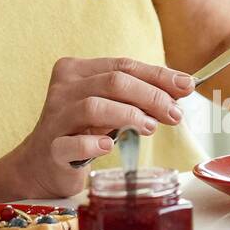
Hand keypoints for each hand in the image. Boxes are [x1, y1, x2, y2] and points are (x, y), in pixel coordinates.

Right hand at [9, 57, 194, 198]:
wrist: (42, 163)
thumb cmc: (82, 129)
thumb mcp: (108, 105)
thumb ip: (137, 94)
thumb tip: (181, 87)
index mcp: (75, 70)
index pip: (122, 65)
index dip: (157, 75)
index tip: (186, 86)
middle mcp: (63, 89)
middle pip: (112, 82)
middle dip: (150, 95)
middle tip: (175, 113)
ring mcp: (55, 118)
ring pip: (94, 106)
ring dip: (129, 115)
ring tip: (151, 128)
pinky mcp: (51, 148)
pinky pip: (73, 143)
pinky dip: (95, 143)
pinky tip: (110, 145)